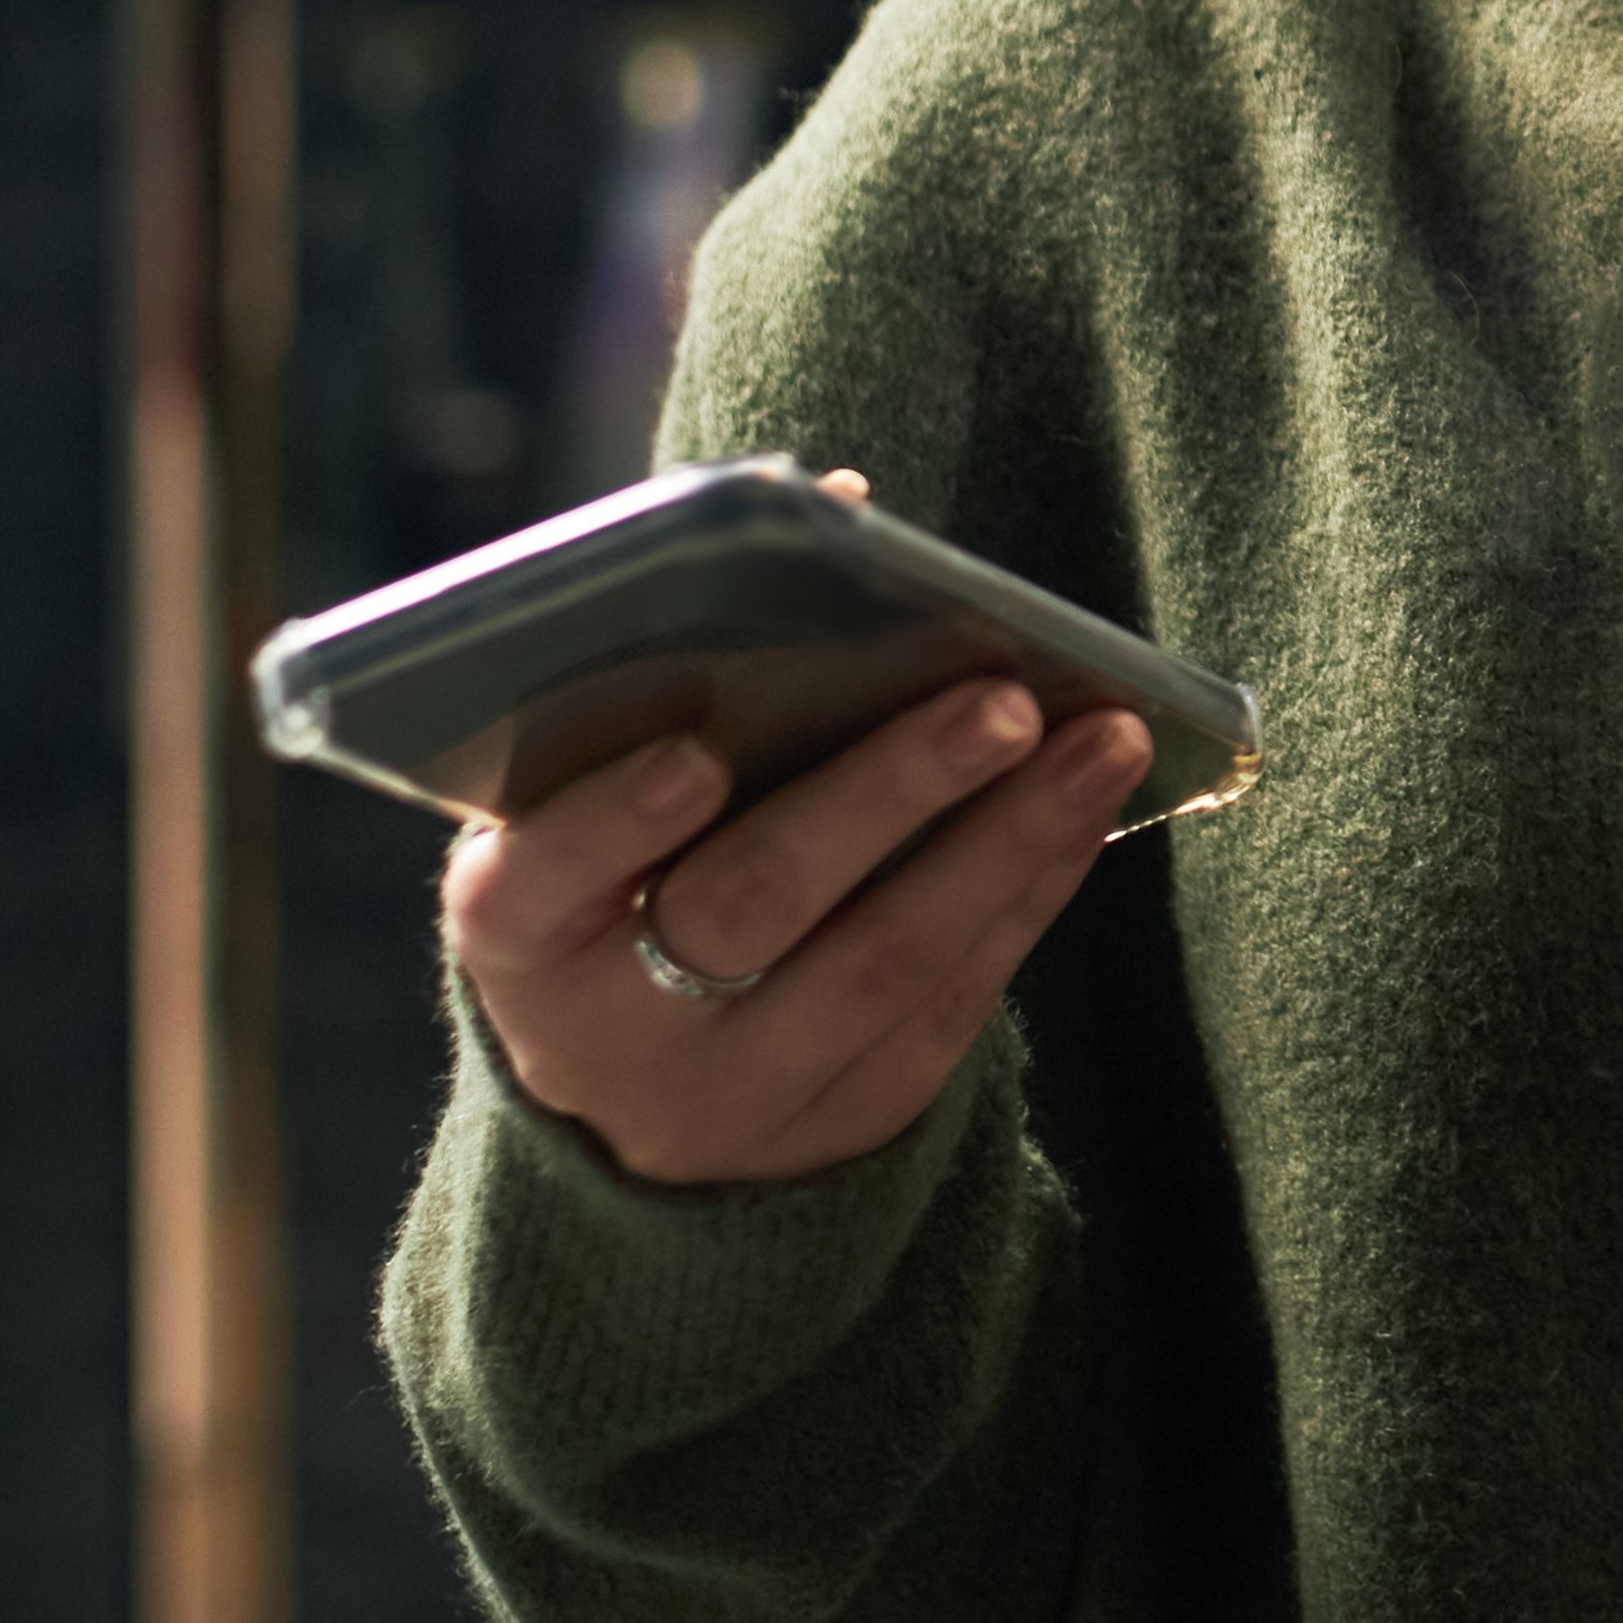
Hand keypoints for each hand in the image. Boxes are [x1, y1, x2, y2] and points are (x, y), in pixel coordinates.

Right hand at [447, 653, 1148, 1190]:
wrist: (633, 1110)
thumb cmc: (614, 878)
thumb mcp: (584, 802)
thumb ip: (673, 669)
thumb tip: (837, 506)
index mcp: (518, 931)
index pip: (541, 878)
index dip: (611, 821)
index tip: (697, 753)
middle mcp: (613, 1030)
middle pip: (747, 907)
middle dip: (881, 796)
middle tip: (998, 702)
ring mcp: (735, 1088)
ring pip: (880, 965)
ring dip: (1004, 839)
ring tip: (1104, 736)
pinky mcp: (847, 1115)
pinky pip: (952, 1000)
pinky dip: (1027, 888)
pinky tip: (1088, 802)